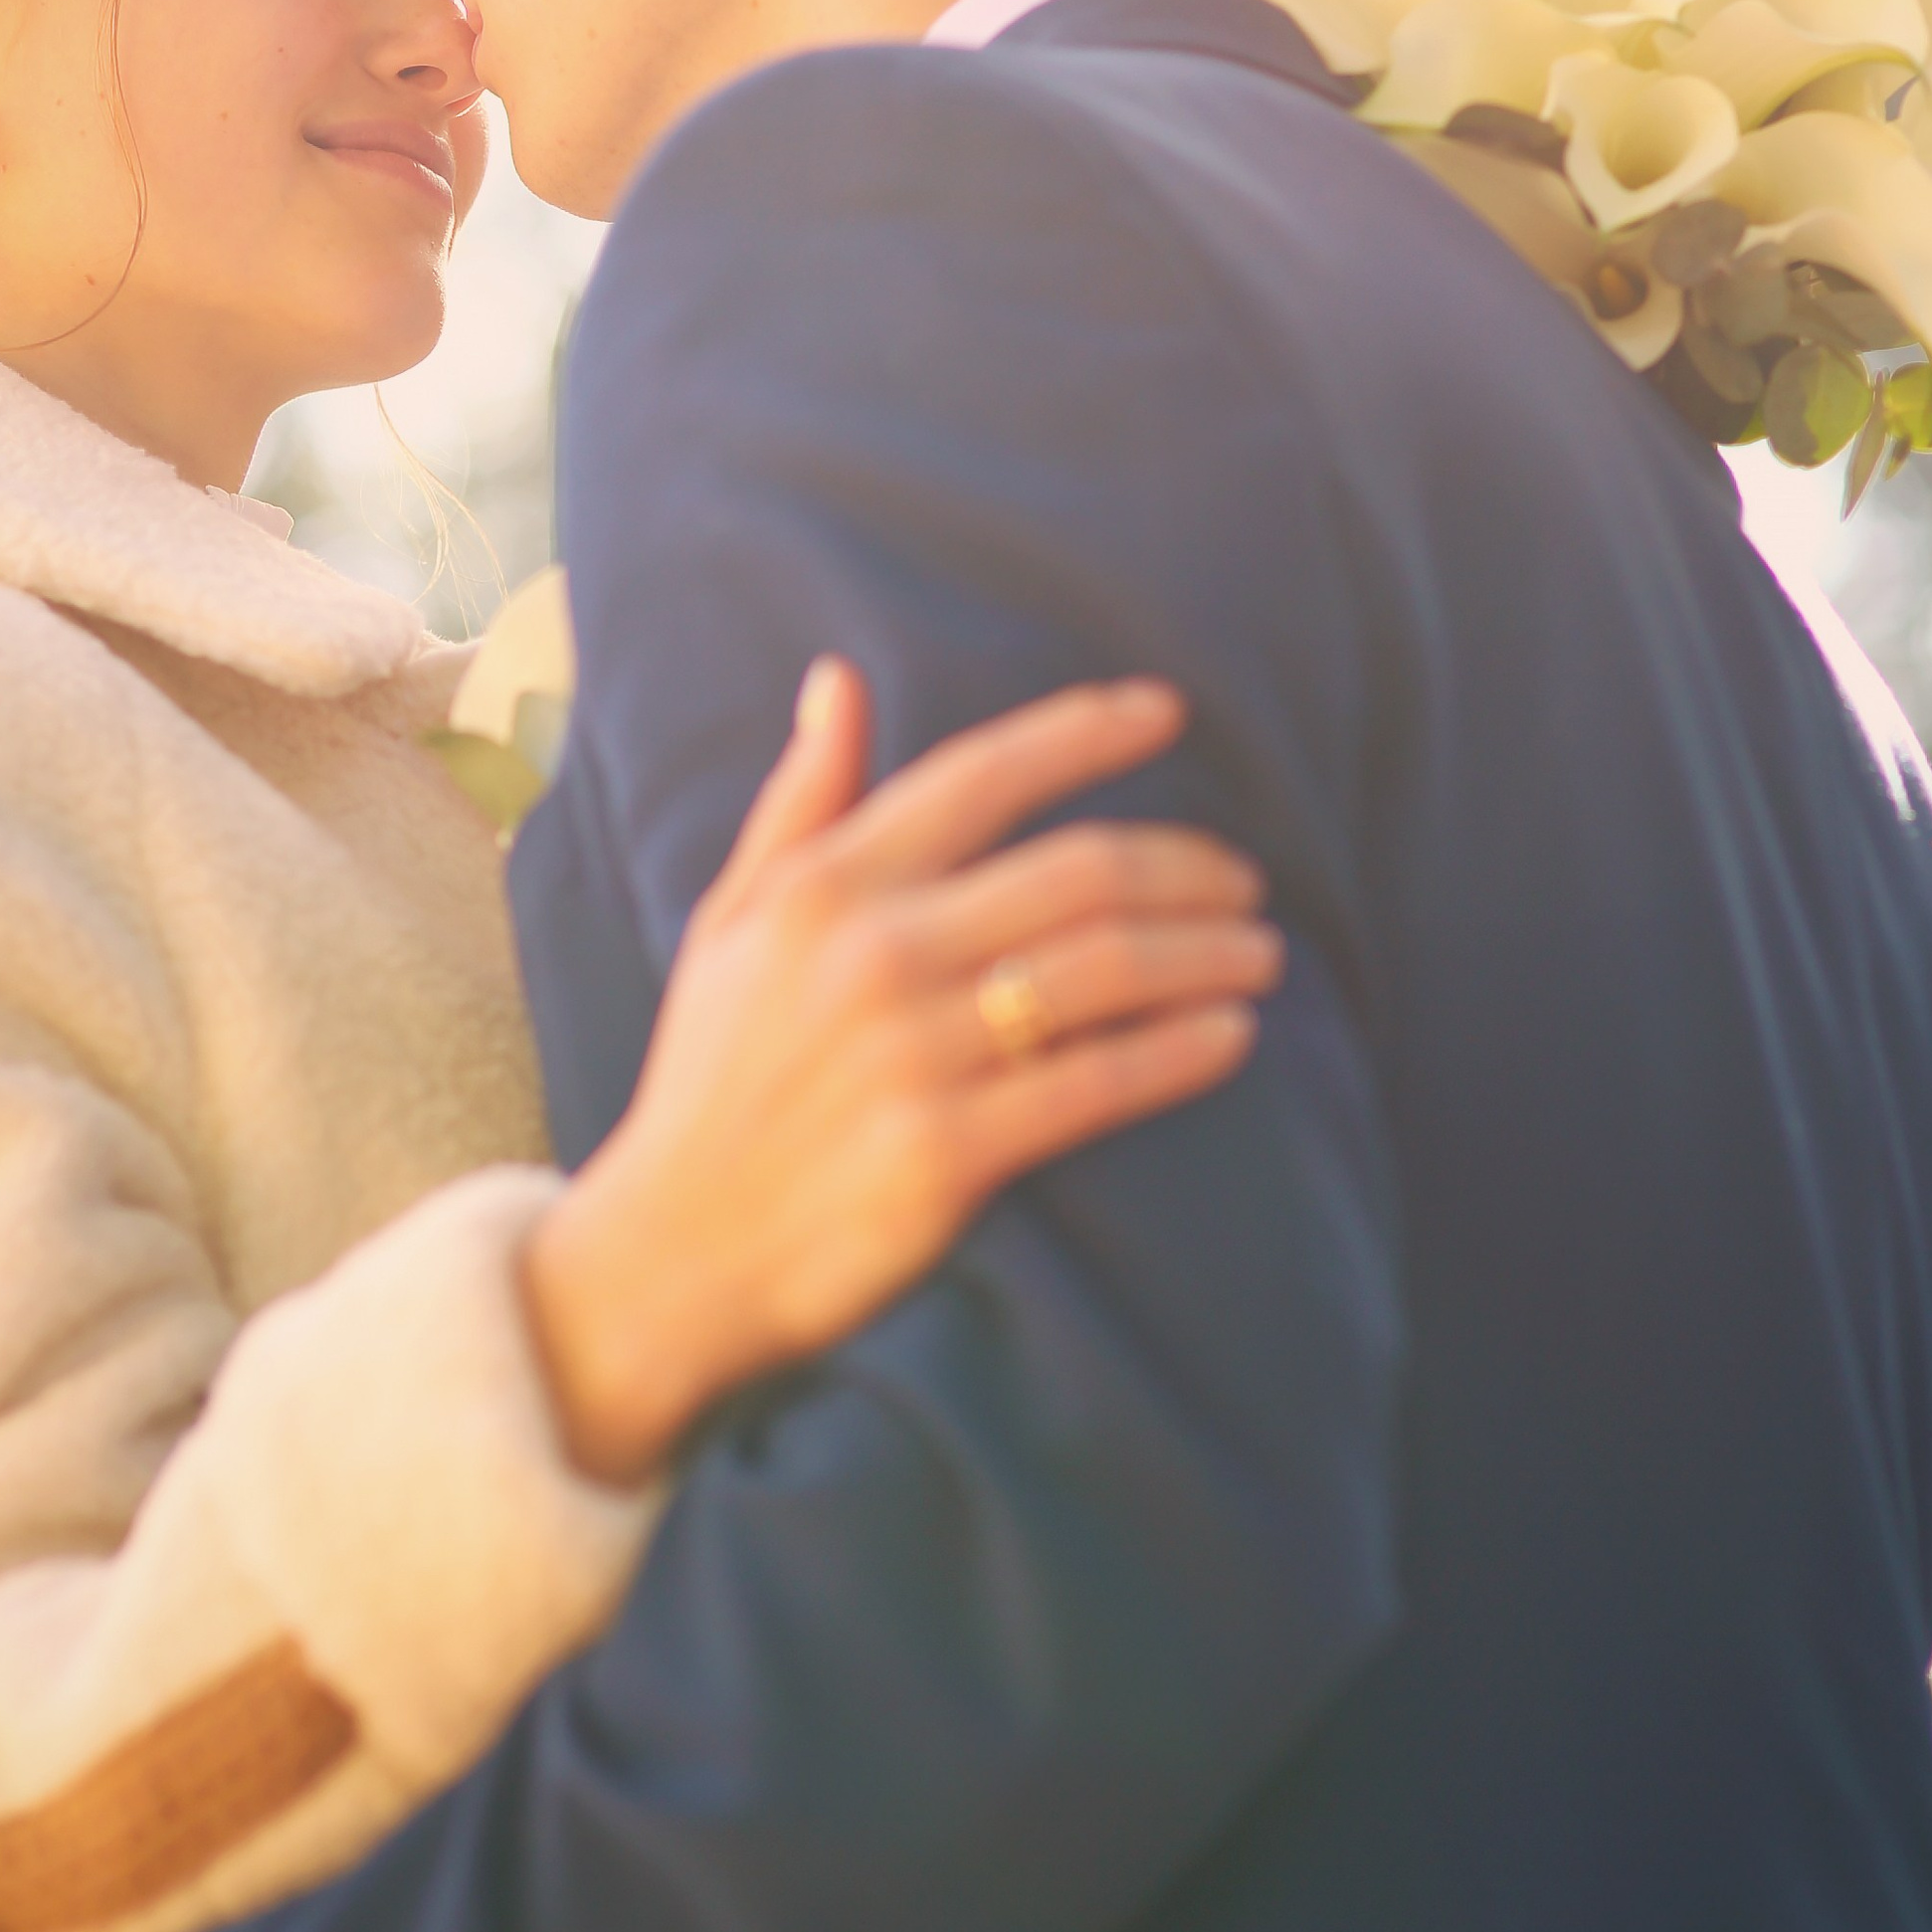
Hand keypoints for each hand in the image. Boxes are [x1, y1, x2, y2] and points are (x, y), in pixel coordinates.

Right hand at [523, 663, 1279, 1479]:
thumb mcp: (730, 922)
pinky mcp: (948, 1149)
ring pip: (1106, 970)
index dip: (1085, 733)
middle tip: (1244, 882)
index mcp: (825, 885)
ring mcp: (914, 1052)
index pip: (982, 775)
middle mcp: (874, 952)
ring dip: (1206, 954)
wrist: (673, 1252)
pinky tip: (1232, 1036)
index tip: (1166, 712)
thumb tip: (839, 679)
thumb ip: (800, 799)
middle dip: (1187, 867)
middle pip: (1078, 872)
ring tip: (1258, 955)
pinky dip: (1183, 1050)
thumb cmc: (712, 1079)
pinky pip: (1099, 1081)